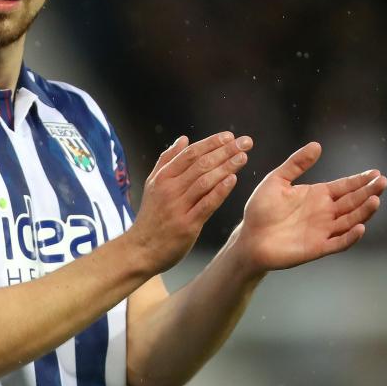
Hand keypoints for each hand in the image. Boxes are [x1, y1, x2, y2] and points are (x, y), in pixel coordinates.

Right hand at [127, 131, 251, 273]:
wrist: (141, 249)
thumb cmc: (151, 217)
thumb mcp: (152, 184)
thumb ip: (167, 160)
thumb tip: (183, 139)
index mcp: (163, 177)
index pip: (190, 154)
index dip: (211, 143)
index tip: (229, 136)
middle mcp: (170, 189)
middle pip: (201, 164)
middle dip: (225, 151)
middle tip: (246, 142)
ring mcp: (178, 207)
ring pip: (205, 181)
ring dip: (226, 167)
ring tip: (243, 157)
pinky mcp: (187, 225)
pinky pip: (206, 204)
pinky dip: (220, 191)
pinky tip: (233, 180)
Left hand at [235, 141, 386, 273]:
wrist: (249, 237)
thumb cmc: (260, 210)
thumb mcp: (276, 180)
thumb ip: (296, 164)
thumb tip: (317, 145)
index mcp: (318, 195)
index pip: (345, 186)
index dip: (360, 180)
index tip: (375, 172)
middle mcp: (325, 213)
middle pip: (353, 201)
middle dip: (368, 191)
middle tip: (382, 182)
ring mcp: (323, 230)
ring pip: (351, 220)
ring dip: (364, 212)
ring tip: (375, 199)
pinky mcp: (317, 247)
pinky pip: (338, 243)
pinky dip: (350, 237)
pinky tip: (360, 228)